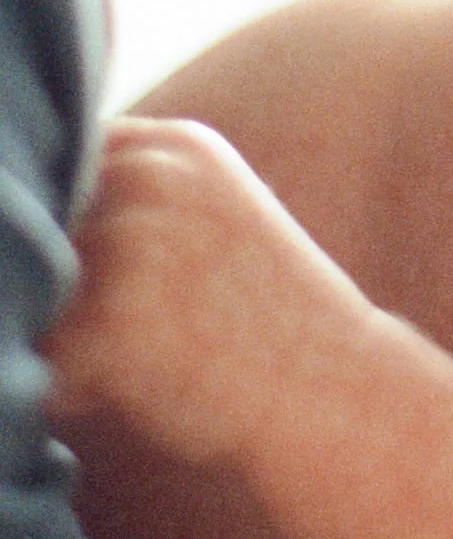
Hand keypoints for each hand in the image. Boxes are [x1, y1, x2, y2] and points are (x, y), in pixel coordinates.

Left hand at [48, 117, 310, 461]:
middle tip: (129, 327)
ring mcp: (129, 245)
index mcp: (177, 148)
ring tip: (132, 361)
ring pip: (33, 294)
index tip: (98, 268)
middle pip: (39, 226)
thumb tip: (20, 206)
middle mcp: (150, 178)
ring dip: (60, 336)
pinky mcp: (111, 321)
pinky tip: (130, 391)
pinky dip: (70, 389)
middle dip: (59, 283)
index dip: (66, 218)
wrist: (335, 389)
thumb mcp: (215, 215)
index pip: (69, 158)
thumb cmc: (264, 318)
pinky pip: (42, 360)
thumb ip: (139, 196)